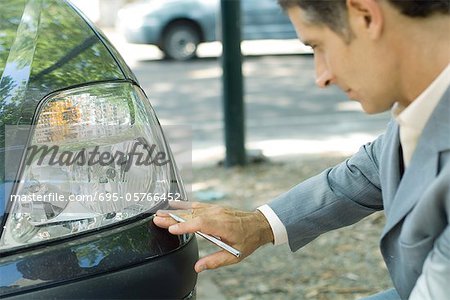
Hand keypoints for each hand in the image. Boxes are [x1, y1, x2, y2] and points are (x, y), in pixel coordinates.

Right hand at [153, 202, 273, 272]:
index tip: (172, 228)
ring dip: (175, 211)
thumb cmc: (247, 239)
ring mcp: (215, 209)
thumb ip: (215, 261)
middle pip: (192, 215)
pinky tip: (173, 204)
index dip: (185, 226)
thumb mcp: (234, 255)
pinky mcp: (214, 207)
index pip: (201, 224)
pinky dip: (184, 204)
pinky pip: (197, 204)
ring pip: (192, 209)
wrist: (258, 224)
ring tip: (159, 213)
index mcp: (223, 226)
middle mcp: (218, 215)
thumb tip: (198, 267)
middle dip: (173, 217)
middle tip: (157, 219)